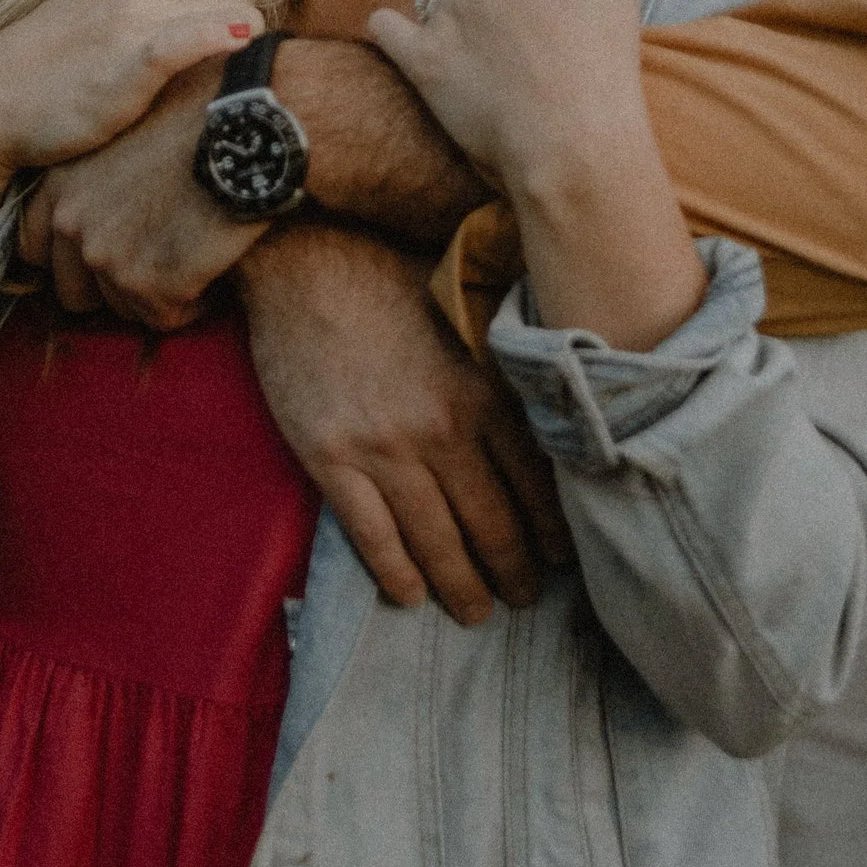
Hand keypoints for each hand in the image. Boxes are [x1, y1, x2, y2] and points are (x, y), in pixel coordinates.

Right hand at [0, 0, 259, 277]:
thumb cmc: (50, 83)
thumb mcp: (106, 34)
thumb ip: (160, 30)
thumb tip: (224, 48)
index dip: (243, 43)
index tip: (238, 85)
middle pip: (241, 11)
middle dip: (249, 52)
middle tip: (244, 101)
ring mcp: (138, 16)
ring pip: (234, 24)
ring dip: (243, 63)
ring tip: (242, 108)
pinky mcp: (135, 55)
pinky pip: (201, 37)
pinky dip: (225, 44)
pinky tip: (237, 70)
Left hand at [18, 70, 267, 329]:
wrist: (245, 126)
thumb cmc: (197, 118)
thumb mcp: (124, 133)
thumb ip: (95, 176)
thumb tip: (97, 213)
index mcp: (58, 185)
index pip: (36, 249)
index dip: (73, 259)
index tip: (110, 250)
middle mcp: (71, 223)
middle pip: (76, 293)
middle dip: (115, 285)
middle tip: (160, 256)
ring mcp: (106, 257)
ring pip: (125, 308)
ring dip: (159, 291)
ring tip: (193, 251)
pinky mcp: (147, 284)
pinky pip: (167, 317)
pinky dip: (194, 300)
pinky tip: (213, 263)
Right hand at [240, 225, 571, 625]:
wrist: (305, 256)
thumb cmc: (391, 274)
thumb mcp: (468, 312)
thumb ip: (509, 363)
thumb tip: (555, 400)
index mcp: (485, 392)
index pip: (536, 486)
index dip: (552, 533)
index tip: (561, 559)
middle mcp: (443, 429)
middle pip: (493, 527)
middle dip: (515, 572)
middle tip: (524, 597)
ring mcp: (384, 449)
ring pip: (437, 545)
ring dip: (462, 587)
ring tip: (476, 609)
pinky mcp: (331, 459)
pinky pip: (373, 538)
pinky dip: (397, 575)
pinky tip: (410, 595)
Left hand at [367, 0, 704, 349]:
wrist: (575, 140)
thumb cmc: (604, 70)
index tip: (545, 21)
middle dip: (494, 2)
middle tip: (521, 49)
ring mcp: (449, 10)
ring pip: (442, 1)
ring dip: (456, 23)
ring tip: (487, 69)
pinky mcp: (422, 55)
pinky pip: (388, 28)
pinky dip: (390, 30)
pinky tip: (392, 33)